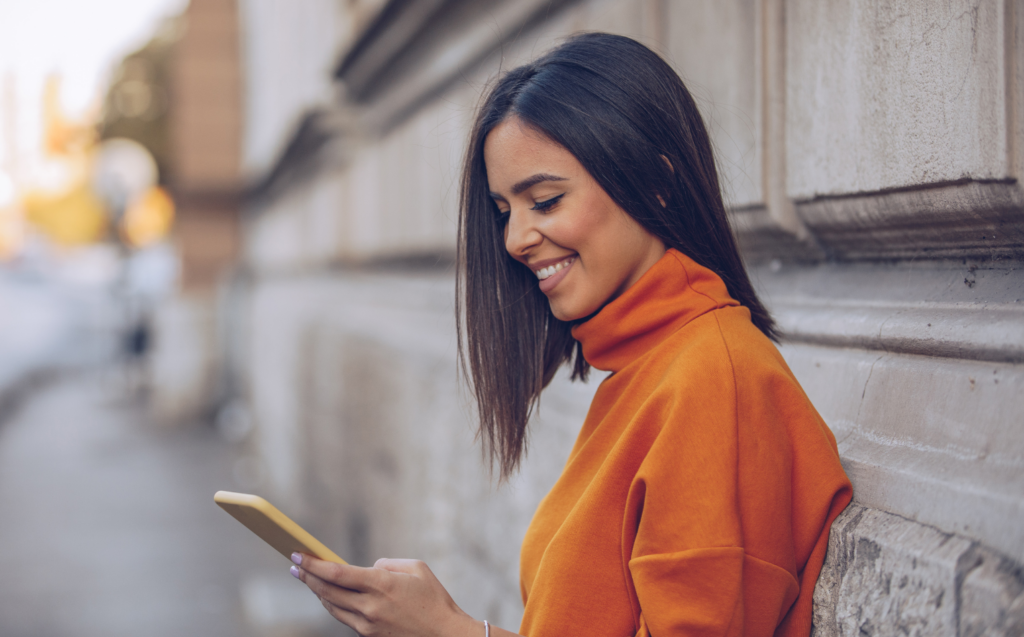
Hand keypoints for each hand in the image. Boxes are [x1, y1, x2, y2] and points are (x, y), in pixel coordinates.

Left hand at [291, 553, 480, 636]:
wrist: (445, 635)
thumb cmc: (434, 597)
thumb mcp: (416, 568)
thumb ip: (386, 564)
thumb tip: (367, 569)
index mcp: (381, 585)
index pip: (337, 574)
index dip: (314, 564)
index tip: (298, 555)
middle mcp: (370, 606)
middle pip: (327, 591)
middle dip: (307, 577)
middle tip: (295, 565)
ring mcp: (367, 624)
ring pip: (332, 606)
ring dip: (317, 591)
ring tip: (307, 578)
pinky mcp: (369, 635)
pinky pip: (344, 617)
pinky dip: (333, 603)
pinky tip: (329, 595)